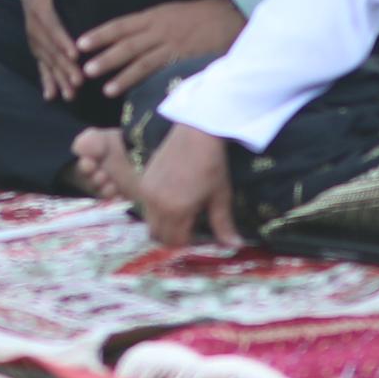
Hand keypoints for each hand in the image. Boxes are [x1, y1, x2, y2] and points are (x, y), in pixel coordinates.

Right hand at [18, 0, 80, 101]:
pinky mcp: (37, 47)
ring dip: (58, 79)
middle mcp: (34, 27)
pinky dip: (46, 81)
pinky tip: (51, 96)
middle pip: (50, 49)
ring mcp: (35, 39)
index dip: (61, 40)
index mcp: (38, 8)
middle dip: (64, 67)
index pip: (51, 26)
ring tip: (71, 96)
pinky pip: (41, 65)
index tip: (75, 55)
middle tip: (80, 82)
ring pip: (47, 61)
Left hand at [75, 0, 245, 100]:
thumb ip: (150, 25)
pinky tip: (134, 92)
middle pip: (127, 44)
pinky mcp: (185, 59)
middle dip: (105, 57)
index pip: (121, 25)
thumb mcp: (170, 13)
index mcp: (154, 15)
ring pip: (142, 61)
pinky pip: (163, 72)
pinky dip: (147, 82)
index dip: (100, 35)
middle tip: (84, 69)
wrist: (230, 15)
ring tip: (104, 88)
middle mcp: (159, 29)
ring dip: (121, 75)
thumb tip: (127, 38)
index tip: (80, 43)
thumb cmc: (198, 15)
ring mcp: (172, 45)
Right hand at [132, 123, 239, 249]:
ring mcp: (147, 192)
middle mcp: (157, 204)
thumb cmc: (212, 164)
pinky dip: (157, 210)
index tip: (199, 235)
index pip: (176, 241)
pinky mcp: (144, 180)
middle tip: (190, 228)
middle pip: (159, 235)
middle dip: (174, 237)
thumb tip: (234, 245)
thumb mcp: (220, 196)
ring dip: (164, 225)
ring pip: (150, 222)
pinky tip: (172, 199)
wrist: (196, 132)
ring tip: (181, 214)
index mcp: (177, 210)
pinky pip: (146, 206)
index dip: (188, 243)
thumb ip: (223, 225)